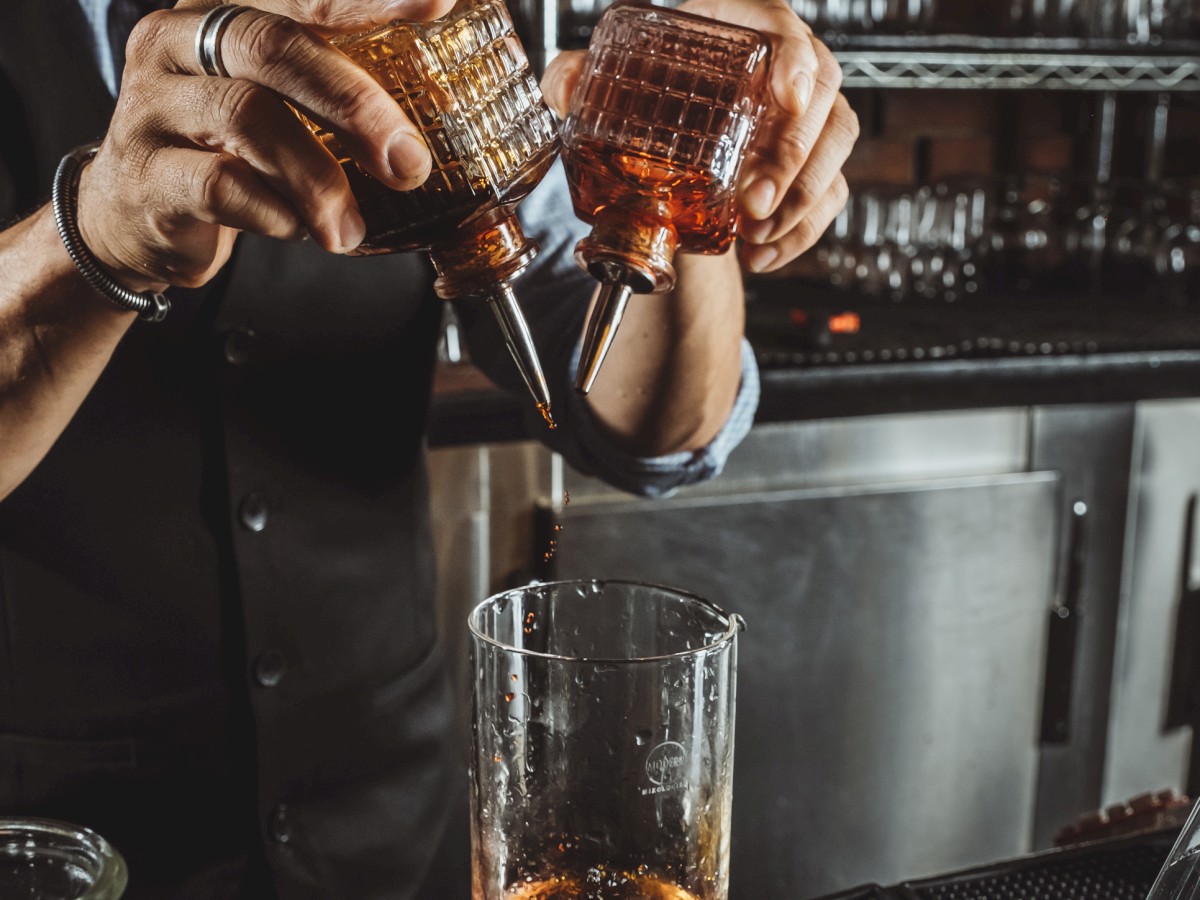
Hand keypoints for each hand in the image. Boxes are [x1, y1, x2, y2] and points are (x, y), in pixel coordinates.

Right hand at [77, 0, 453, 292]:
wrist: (137, 215)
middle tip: (407, 160)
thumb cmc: (229, 147)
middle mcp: (179, 38)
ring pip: (248, 116)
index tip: (439, 5)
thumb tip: (438, 112)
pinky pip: (220, 186)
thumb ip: (338, 83)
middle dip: (354, 102)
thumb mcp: (279, 97)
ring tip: (350, 227)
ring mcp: (152, 103)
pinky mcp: (146, 173)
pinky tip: (297, 228)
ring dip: (319, 178)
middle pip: (272, 45)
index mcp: (224, 5)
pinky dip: (275, 213)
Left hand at [541, 0, 857, 275]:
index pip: (786, 30)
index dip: (796, 60)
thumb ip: (581, 78)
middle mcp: (788, 69)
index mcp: (743, 30)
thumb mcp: (611, 82)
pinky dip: (803, 230)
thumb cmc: (655, 94)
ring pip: (837, 144)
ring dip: (804, 194)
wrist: (679, 144)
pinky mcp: (815, 163)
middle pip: (824, 96)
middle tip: (754, 199)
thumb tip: (563, 87)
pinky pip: (833, 193)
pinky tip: (763, 253)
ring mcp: (809, 117)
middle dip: (794, 154)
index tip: (788, 94)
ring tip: (757, 230)